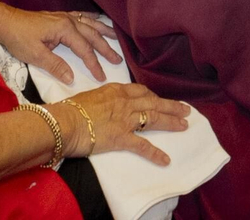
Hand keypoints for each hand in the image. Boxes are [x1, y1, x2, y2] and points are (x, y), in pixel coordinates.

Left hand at [0, 4, 122, 85]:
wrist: (3, 20)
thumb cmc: (17, 38)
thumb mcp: (34, 55)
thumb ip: (55, 66)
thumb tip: (72, 78)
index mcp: (65, 29)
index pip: (85, 49)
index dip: (94, 64)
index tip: (102, 77)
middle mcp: (69, 21)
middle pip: (92, 36)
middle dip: (106, 48)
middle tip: (118, 60)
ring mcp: (64, 17)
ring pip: (89, 24)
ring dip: (103, 31)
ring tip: (115, 37)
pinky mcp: (58, 16)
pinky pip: (80, 16)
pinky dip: (91, 19)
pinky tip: (96, 20)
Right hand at [61, 81, 190, 163]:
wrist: (63, 122)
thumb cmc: (69, 109)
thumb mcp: (88, 96)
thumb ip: (100, 99)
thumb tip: (100, 104)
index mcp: (116, 90)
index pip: (140, 91)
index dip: (152, 96)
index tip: (159, 99)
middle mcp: (125, 102)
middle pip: (153, 102)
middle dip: (171, 105)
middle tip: (185, 109)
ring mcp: (125, 119)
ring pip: (154, 118)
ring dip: (171, 121)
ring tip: (184, 125)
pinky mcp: (122, 137)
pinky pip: (142, 146)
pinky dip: (155, 153)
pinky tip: (165, 159)